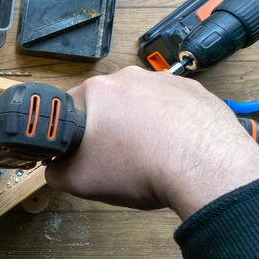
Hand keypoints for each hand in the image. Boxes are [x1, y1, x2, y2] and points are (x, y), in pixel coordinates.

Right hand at [45, 66, 258, 218]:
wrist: (204, 170)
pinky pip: (171, 108)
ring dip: (138, 125)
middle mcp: (129, 77)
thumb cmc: (142, 169)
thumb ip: (54, 171)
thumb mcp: (77, 181)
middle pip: (106, 104)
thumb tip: (55, 167)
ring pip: (140, 104)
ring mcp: (164, 81)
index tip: (78, 150)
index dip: (70, 133)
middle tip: (113, 158)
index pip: (68, 107)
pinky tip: (171, 149)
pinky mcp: (194, 92)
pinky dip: (169, 125)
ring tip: (146, 156)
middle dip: (106, 129)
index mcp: (97, 91)